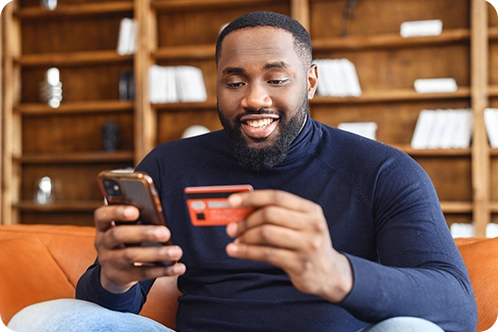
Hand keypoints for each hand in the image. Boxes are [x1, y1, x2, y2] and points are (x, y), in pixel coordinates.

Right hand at [94, 205, 185, 293]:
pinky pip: (142, 273)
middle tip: (165, 232)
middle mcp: (103, 242)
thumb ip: (140, 217)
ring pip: (131, 256)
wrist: (115, 270)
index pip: (102, 215)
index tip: (136, 210)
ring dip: (157, 253)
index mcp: (104, 225)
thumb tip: (161, 214)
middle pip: (118, 235)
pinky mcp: (121, 277)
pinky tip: (178, 267)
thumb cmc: (127, 239)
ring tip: (176, 252)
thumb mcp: (128, 227)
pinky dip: (162, 270)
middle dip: (143, 233)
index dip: (117, 211)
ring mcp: (109, 261)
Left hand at [225, 190, 352, 302]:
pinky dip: (246, 251)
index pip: (277, 197)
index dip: (252, 197)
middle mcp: (312, 225)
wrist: (329, 273)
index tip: (232, 201)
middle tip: (231, 227)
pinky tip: (235, 250)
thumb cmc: (307, 243)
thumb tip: (241, 209)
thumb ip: (277, 214)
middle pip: (270, 214)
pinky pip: (266, 254)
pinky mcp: (300, 264)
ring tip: (235, 239)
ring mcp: (308, 245)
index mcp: (311, 210)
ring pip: (266, 234)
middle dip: (246, 220)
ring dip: (245, 236)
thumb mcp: (300, 224)